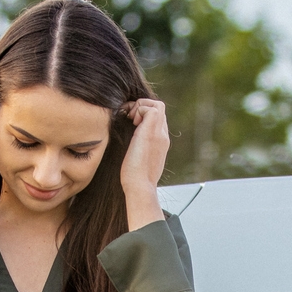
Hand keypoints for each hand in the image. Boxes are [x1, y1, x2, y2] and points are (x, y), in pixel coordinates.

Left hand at [119, 99, 167, 229]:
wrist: (140, 186)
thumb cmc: (134, 178)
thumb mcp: (139, 160)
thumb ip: (139, 150)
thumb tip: (130, 147)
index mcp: (160, 142)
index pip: (157, 118)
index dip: (143, 114)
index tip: (130, 122)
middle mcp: (163, 135)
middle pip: (159, 108)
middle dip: (141, 107)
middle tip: (129, 118)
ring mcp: (160, 133)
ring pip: (157, 105)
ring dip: (141, 107)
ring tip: (130, 119)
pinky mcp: (152, 131)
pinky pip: (151, 108)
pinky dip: (139, 110)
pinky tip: (131, 122)